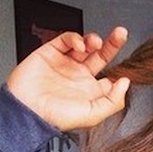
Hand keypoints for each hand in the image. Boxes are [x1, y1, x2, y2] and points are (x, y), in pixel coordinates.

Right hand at [6, 27, 131, 130]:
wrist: (27, 110)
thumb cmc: (56, 117)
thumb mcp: (93, 115)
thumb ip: (114, 100)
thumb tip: (125, 83)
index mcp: (90, 91)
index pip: (109, 76)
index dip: (117, 71)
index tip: (124, 71)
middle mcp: (79, 76)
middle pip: (100, 56)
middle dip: (112, 44)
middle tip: (121, 34)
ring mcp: (65, 63)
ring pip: (84, 45)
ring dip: (93, 40)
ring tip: (96, 43)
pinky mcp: (50, 53)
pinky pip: (65, 40)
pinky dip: (75, 38)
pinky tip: (80, 45)